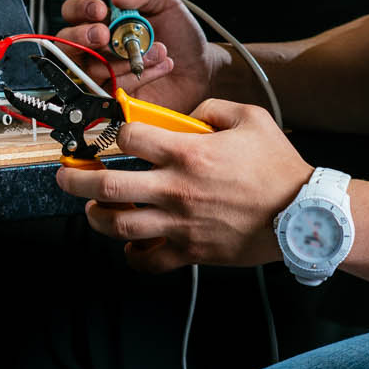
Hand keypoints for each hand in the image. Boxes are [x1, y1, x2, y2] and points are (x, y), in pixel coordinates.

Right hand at [55, 0, 217, 113]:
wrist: (200, 67)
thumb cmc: (180, 34)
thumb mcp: (165, 1)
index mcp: (104, 19)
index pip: (74, 11)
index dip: (81, 10)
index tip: (101, 10)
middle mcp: (99, 46)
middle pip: (68, 43)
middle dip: (83, 37)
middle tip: (106, 35)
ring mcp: (106, 72)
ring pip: (93, 68)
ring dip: (125, 58)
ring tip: (157, 49)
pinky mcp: (116, 94)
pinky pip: (113, 88)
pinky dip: (139, 76)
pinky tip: (159, 66)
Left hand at [55, 100, 310, 273]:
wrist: (302, 215)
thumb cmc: (278, 167)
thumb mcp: (250, 117)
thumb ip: (212, 108)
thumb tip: (187, 115)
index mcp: (188, 152)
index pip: (129, 138)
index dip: (110, 132)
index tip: (105, 133)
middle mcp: (177, 189)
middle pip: (107, 186)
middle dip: (75, 180)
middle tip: (65, 175)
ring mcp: (180, 223)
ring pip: (119, 225)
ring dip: (95, 217)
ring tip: (91, 209)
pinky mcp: (190, 251)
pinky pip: (147, 260)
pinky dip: (131, 253)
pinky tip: (129, 242)